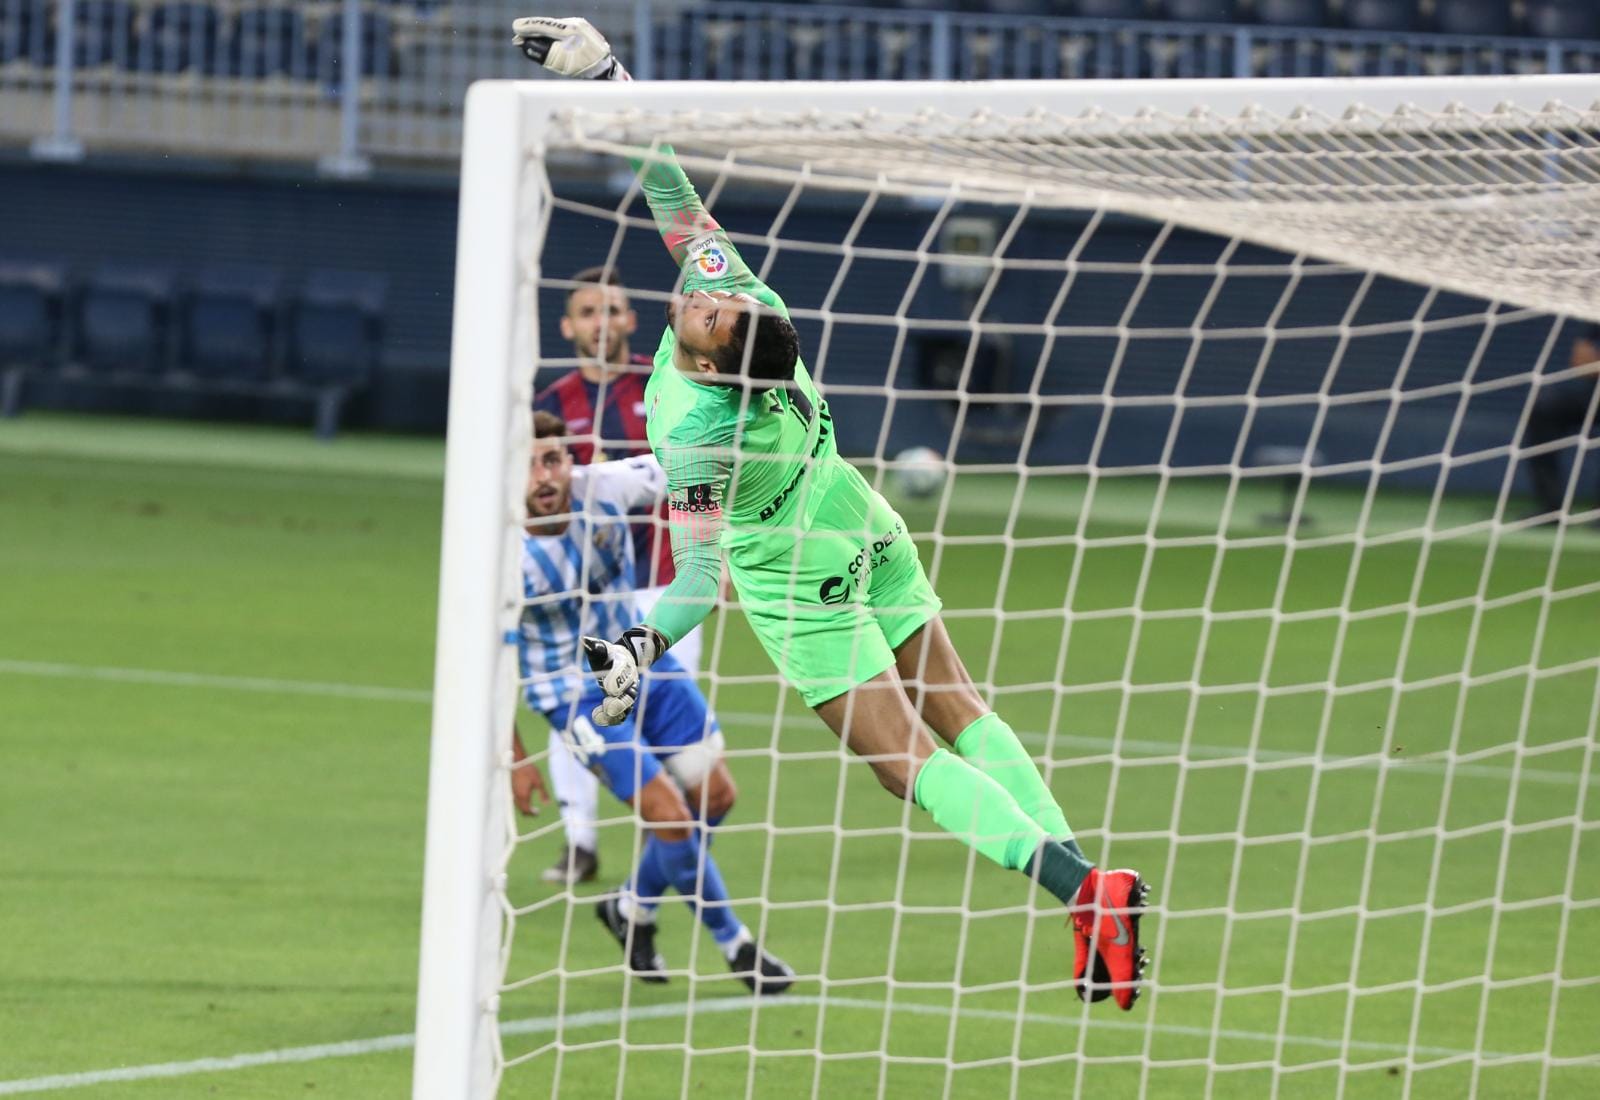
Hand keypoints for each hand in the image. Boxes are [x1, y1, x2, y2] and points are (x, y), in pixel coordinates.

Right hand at [511, 17, 630, 80]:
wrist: (605, 68)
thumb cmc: (584, 68)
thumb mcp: (562, 63)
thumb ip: (544, 54)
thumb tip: (526, 45)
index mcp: (572, 31)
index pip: (546, 26)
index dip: (529, 27)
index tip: (516, 28)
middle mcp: (575, 24)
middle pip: (548, 25)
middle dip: (532, 29)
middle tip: (517, 34)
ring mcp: (578, 25)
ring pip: (554, 27)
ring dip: (540, 32)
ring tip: (525, 37)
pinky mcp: (580, 28)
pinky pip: (560, 29)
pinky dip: (549, 33)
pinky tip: (541, 37)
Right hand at [511, 759, 549, 816]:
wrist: (518, 762)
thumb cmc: (529, 771)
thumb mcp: (539, 782)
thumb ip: (543, 794)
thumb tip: (548, 804)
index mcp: (524, 796)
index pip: (526, 810)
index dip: (532, 814)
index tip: (538, 813)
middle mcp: (517, 796)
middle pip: (521, 809)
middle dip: (528, 812)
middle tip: (535, 811)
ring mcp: (513, 792)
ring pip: (518, 805)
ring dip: (524, 807)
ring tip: (531, 806)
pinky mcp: (511, 788)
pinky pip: (515, 800)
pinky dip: (521, 802)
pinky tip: (525, 797)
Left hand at [581, 627, 663, 725]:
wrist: (621, 660)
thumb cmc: (609, 654)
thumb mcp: (602, 648)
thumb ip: (595, 646)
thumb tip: (584, 640)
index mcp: (626, 666)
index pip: (624, 675)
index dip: (616, 681)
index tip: (606, 686)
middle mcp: (630, 683)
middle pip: (629, 698)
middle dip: (619, 704)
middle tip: (607, 707)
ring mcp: (626, 695)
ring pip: (625, 710)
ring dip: (612, 716)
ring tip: (596, 716)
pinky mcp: (620, 704)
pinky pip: (619, 716)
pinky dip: (610, 720)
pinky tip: (596, 717)